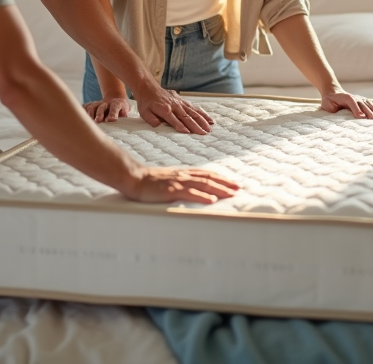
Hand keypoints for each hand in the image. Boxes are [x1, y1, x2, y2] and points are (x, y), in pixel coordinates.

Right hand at [84, 96, 131, 122]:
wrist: (114, 100)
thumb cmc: (121, 110)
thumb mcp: (125, 111)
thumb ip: (124, 113)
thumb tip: (122, 115)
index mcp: (117, 104)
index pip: (115, 106)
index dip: (113, 113)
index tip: (111, 120)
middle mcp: (107, 103)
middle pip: (102, 107)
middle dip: (99, 113)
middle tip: (98, 120)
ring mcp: (98, 103)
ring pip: (93, 106)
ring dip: (90, 113)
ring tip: (89, 121)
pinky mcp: (91, 105)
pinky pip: (86, 106)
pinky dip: (83, 110)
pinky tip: (81, 116)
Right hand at [124, 167, 240, 203]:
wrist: (134, 178)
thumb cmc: (150, 181)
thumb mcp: (169, 180)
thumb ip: (181, 182)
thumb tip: (193, 188)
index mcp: (184, 173)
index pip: (207, 174)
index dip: (221, 178)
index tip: (233, 183)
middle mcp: (184, 175)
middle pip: (209, 178)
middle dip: (225, 183)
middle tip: (238, 188)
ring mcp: (178, 182)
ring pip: (203, 184)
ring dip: (219, 189)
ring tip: (230, 194)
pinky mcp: (171, 190)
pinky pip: (189, 193)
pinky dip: (202, 196)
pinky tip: (211, 200)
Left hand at [134, 88, 214, 134]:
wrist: (148, 88)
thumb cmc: (146, 102)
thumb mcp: (144, 112)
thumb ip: (152, 119)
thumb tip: (159, 125)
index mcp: (165, 109)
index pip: (174, 120)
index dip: (181, 127)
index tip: (188, 133)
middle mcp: (174, 105)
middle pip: (187, 117)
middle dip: (196, 126)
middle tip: (204, 134)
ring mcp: (180, 102)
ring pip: (193, 112)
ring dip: (202, 120)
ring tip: (209, 128)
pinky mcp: (183, 101)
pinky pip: (194, 107)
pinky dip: (202, 113)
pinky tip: (209, 119)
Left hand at [320, 90, 372, 118]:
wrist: (332, 93)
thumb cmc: (329, 102)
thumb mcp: (328, 105)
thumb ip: (333, 110)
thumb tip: (341, 115)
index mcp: (344, 98)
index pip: (351, 102)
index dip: (356, 109)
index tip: (361, 116)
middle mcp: (353, 97)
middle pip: (362, 103)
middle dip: (367, 110)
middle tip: (372, 118)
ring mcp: (358, 98)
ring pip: (367, 103)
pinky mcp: (362, 100)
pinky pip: (370, 102)